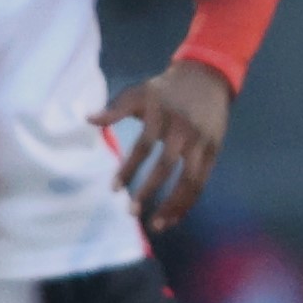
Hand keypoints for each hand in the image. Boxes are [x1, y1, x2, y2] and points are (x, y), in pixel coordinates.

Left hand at [96, 60, 234, 232]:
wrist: (207, 76)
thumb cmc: (166, 88)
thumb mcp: (140, 92)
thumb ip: (115, 108)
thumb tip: (88, 119)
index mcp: (162, 115)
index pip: (143, 146)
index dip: (128, 169)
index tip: (114, 189)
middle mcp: (183, 130)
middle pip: (167, 166)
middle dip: (149, 190)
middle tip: (131, 213)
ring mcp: (202, 142)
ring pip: (190, 179)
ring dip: (174, 204)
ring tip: (157, 225)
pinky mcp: (214, 151)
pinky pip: (202, 181)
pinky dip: (189, 201)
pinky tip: (175, 216)